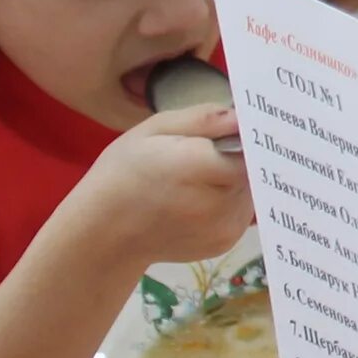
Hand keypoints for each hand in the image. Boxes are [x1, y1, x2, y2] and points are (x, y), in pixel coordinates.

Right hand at [76, 105, 255, 266]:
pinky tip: (205, 196)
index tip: (241, 126)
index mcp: (196, 165)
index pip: (250, 146)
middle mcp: (217, 201)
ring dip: (238, 179)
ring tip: (205, 174)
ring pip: (252, 190)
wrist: (103, 233)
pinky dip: (232, 200)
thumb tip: (240, 115)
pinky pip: (243, 211)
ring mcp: (223, 227)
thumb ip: (201, 120)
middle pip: (253, 169)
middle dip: (241, 157)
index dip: (247, 135)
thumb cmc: (122, 174)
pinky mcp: (225, 243)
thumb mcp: (152, 131)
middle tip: (215, 150)